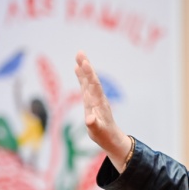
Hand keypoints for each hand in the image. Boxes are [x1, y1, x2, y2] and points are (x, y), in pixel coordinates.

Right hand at [74, 51, 132, 171]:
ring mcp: (94, 98)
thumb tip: (90, 119)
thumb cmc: (103, 135)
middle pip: (91, 79)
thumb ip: (93, 125)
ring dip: (84, 68)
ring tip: (79, 55)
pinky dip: (81, 76)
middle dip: (86, 66)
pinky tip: (77, 68)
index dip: (89, 75)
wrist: (111, 138)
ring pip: (88, 80)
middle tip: (80, 52)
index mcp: (98, 104)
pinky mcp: (91, 100)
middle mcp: (97, 98)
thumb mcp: (97, 131)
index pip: (94, 86)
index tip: (84, 63)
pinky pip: (85, 85)